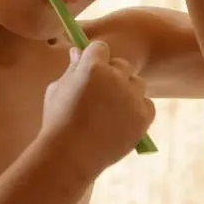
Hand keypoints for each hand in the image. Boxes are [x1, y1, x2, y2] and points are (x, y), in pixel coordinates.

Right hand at [39, 41, 155, 176]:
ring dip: (127, 91)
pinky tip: (122, 121)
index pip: (101, 48)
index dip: (95, 58)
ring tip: (111, 110)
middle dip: (112, 75)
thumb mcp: (56, 90)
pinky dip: (138, 110)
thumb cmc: (57, 122)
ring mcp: (132, 97)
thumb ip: (72, 69)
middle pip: (122, 65)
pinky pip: (147, 104)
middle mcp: (116, 78)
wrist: (71, 155)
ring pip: (137, 83)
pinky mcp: (144, 115)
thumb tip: (79, 51)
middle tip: (100, 94)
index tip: (91, 69)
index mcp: (92, 67)